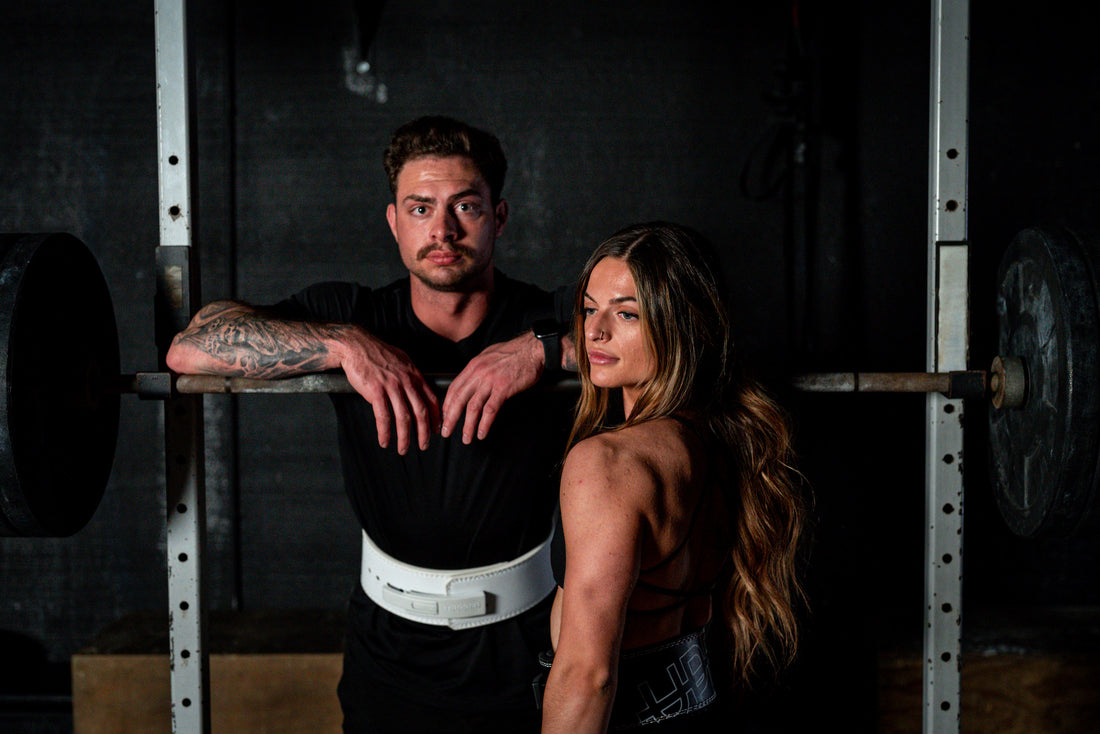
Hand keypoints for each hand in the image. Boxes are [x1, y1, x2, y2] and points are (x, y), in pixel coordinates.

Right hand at [336, 328, 440, 453]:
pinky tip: (384, 441)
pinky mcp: (376, 391)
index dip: (435, 416)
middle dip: (424, 432)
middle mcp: (406, 381)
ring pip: (404, 417)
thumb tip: (416, 387)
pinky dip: (385, 432)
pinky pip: (383, 417)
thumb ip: (410, 375)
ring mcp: (391, 386)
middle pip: (420, 411)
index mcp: (414, 374)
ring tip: (403, 449)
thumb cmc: (376, 353)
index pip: (431, 398)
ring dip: (405, 437)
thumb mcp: (401, 360)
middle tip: (424, 445)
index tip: (436, 429)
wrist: (356, 345)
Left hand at [441, 331, 542, 442]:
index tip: (445, 415)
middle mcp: (479, 373)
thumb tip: (471, 380)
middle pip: (459, 399)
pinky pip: (490, 410)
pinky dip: (484, 424)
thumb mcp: (489, 355)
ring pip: (473, 407)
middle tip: (446, 431)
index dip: (448, 404)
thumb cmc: (515, 352)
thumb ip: (479, 368)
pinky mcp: (503, 388)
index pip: (454, 387)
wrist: (532, 349)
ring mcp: (490, 381)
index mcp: (474, 365)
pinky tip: (482, 432)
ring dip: (468, 425)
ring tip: (466, 438)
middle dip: (451, 418)